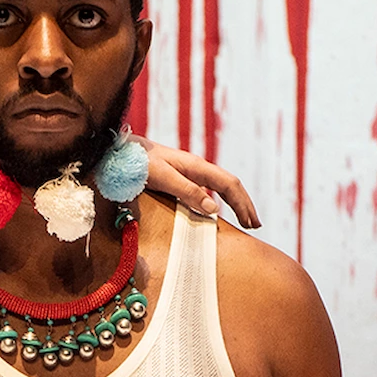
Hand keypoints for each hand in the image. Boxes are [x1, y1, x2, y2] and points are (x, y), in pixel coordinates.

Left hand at [136, 138, 261, 227]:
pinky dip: (219, 202)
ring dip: (235, 203)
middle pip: (230, 185)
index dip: (243, 204)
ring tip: (244, 220)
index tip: (251, 223)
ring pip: (220, 187)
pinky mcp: (181, 178)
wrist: (120, 151)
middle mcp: (197, 168)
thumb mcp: (163, 178)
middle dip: (245, 204)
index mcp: (197, 166)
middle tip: (256, 225)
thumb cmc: (138, 164)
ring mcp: (190, 172)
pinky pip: (208, 190)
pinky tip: (217, 212)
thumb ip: (187, 192)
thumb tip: (215, 210)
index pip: (229, 184)